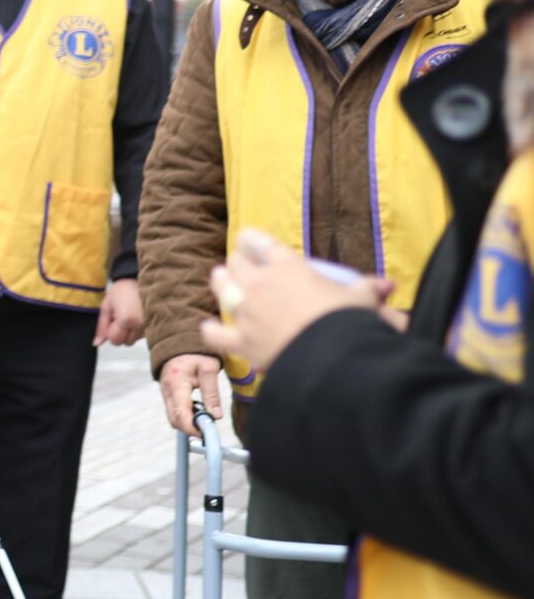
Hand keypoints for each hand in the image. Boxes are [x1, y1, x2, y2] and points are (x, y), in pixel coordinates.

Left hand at [94, 278, 144, 347]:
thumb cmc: (122, 290)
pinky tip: (137, 317)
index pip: (115, 341)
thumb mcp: (106, 306)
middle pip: (126, 342)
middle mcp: (139, 325)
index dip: (111, 332)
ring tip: (130, 315)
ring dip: (130, 331)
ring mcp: (149, 325)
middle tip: (121, 317)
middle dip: (120, 333)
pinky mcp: (156, 324)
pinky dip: (139, 329)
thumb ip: (101, 327)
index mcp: (125, 320)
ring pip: (135, 339)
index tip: (113, 320)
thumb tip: (97, 343)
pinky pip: (144, 334)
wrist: (139, 278)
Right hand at [158, 353, 223, 433]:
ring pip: (172, 417)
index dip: (192, 428)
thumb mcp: (209, 369)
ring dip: (188, 422)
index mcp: (176, 383)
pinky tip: (199, 410)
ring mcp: (165, 393)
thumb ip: (212, 393)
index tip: (206, 433)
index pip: (181, 413)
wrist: (180, 341)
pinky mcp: (167, 394)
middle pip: (174, 420)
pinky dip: (185, 416)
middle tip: (209, 428)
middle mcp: (166, 390)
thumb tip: (216, 416)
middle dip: (190, 428)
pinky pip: (173, 411)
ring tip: (206, 417)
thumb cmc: (196, 352)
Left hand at [201, 229, 388, 375]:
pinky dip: (212, 330)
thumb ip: (368, 289)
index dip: (251, 239)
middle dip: (237, 262)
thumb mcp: (363, 299)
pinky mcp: (241, 341)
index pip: (259, 242)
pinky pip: (215, 333)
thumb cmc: (349, 322)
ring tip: (221, 280)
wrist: (334, 358)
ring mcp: (247, 312)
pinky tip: (211, 327)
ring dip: (221, 283)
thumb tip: (387, 285)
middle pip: (236, 263)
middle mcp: (260, 284)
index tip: (249, 240)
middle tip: (239, 265)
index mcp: (287, 266)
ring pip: (221, 289)